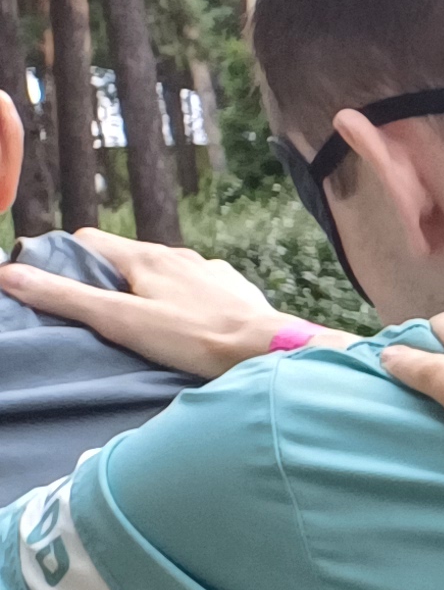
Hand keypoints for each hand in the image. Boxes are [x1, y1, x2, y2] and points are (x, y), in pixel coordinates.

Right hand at [0, 227, 296, 378]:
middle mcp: (180, 256)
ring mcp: (212, 273)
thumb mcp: (119, 320)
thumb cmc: (195, 338)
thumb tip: (7, 273)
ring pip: (166, 274)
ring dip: (147, 291)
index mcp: (146, 257)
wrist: (272, 349)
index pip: (90, 240)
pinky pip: (200, 290)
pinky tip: (187, 327)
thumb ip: (65, 298)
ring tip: (142, 324)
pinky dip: (184, 302)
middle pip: (127, 257)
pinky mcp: (237, 292)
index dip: (66, 258)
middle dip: (106, 278)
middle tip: (96, 311)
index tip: (55, 283)